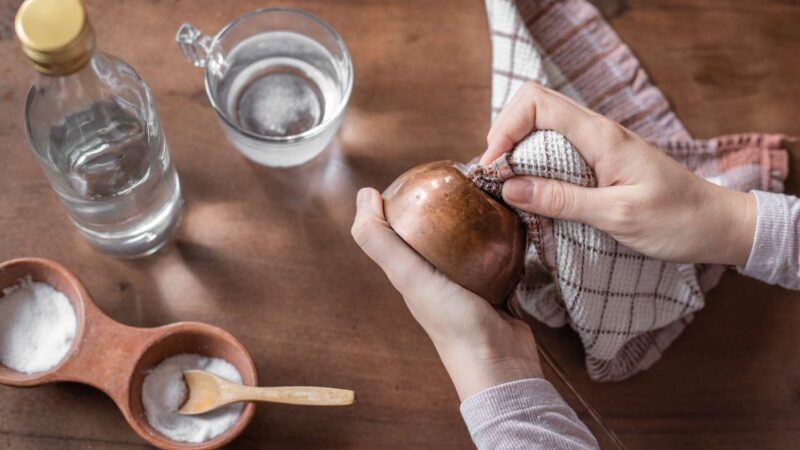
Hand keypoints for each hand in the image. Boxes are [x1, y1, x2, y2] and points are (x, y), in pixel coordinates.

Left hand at [351, 188, 541, 399]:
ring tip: (490, 189)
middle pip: (435, 229)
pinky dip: (501, 234)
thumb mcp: (411, 278)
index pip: (399, 226)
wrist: (502, 365)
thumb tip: (363, 195)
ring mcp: (467, 282)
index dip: (403, 198)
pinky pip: (497, 252)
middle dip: (444, 201)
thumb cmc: (454, 323)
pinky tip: (513, 217)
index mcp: (411, 273)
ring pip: (467, 239)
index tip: (422, 173)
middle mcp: (435, 276)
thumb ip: (383, 242)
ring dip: (475, 216)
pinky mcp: (497, 286)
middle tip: (463, 175)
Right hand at [481, 82, 756, 265]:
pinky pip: (558, 146)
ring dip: (518, 147)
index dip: (506, 127)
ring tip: (509, 183)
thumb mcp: (617, 216)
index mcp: (601, 136)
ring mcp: (599, 142)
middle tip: (496, 175)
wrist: (717, 224)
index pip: (537, 103)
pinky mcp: (601, 159)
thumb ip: (562, 200)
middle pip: (534, 105)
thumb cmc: (676, 221)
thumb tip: (509, 187)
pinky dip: (536, 160)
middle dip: (505, 133)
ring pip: (543, 124)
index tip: (494, 167)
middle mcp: (598, 131)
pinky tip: (533, 187)